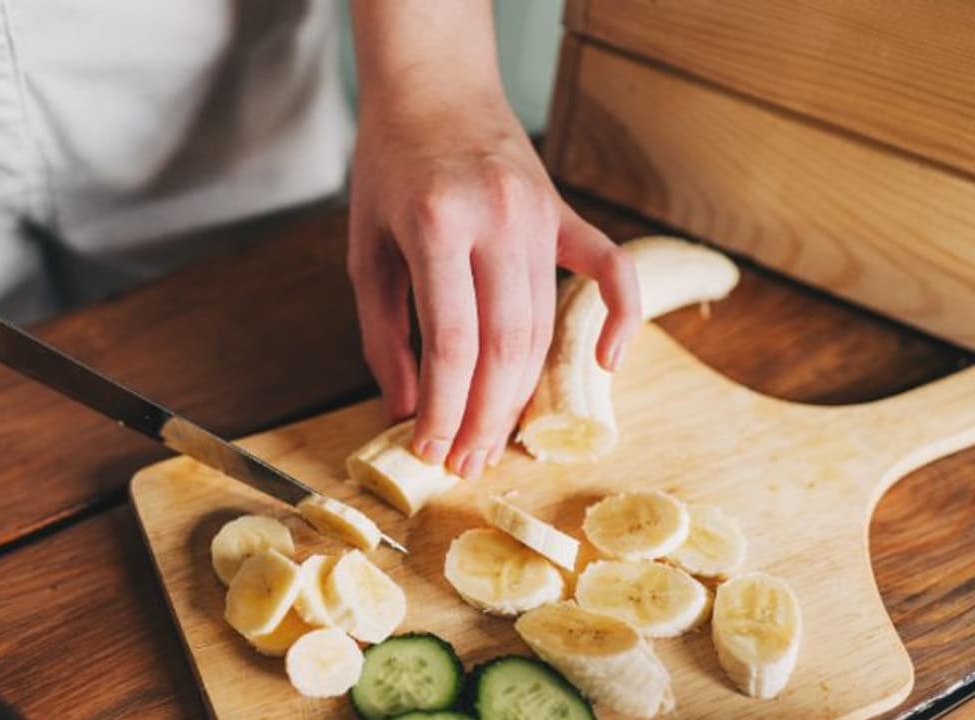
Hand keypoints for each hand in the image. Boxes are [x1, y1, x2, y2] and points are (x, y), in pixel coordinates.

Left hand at [347, 0, 639, 477]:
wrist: (435, 89)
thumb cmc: (389, 169)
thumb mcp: (365, 250)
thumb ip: (383, 334)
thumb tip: (406, 408)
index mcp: (437, 226)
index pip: (451, 344)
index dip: (444, 409)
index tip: (432, 451)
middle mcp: (497, 221)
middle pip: (506, 346)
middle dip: (485, 416)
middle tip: (468, 462)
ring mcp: (541, 215)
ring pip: (547, 325)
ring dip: (525, 390)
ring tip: (499, 437)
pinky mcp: (565, 213)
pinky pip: (611, 270)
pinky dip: (617, 318)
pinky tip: (606, 365)